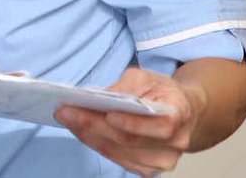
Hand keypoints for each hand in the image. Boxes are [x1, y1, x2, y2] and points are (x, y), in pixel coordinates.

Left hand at [55, 66, 202, 175]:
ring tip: (67, 119)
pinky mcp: (148, 168)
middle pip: (130, 140)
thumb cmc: (161, 91)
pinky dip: (96, 143)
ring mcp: (162, 160)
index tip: (105, 113)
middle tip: (66, 111)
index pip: (160, 125)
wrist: (179, 111)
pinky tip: (80, 130)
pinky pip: (118, 159)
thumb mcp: (146, 77)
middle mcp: (175, 142)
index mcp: (179, 113)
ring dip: (89, 136)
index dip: (132, 122)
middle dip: (94, 125)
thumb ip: (125, 86)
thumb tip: (98, 97)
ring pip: (120, 152)